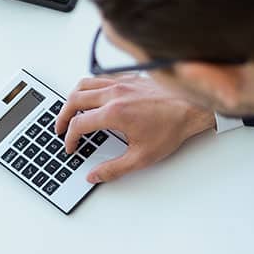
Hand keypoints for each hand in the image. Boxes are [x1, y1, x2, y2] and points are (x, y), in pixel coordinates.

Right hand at [55, 75, 215, 183]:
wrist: (193, 108)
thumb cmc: (172, 128)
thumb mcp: (141, 157)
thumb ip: (113, 169)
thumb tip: (94, 176)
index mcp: (114, 113)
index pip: (78, 124)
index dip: (69, 139)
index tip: (71, 147)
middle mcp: (114, 94)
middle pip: (74, 100)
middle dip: (62, 116)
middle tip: (60, 129)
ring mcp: (121, 83)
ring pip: (85, 84)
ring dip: (73, 99)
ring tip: (71, 111)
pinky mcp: (130, 78)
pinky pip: (100, 78)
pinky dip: (90, 88)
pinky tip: (94, 97)